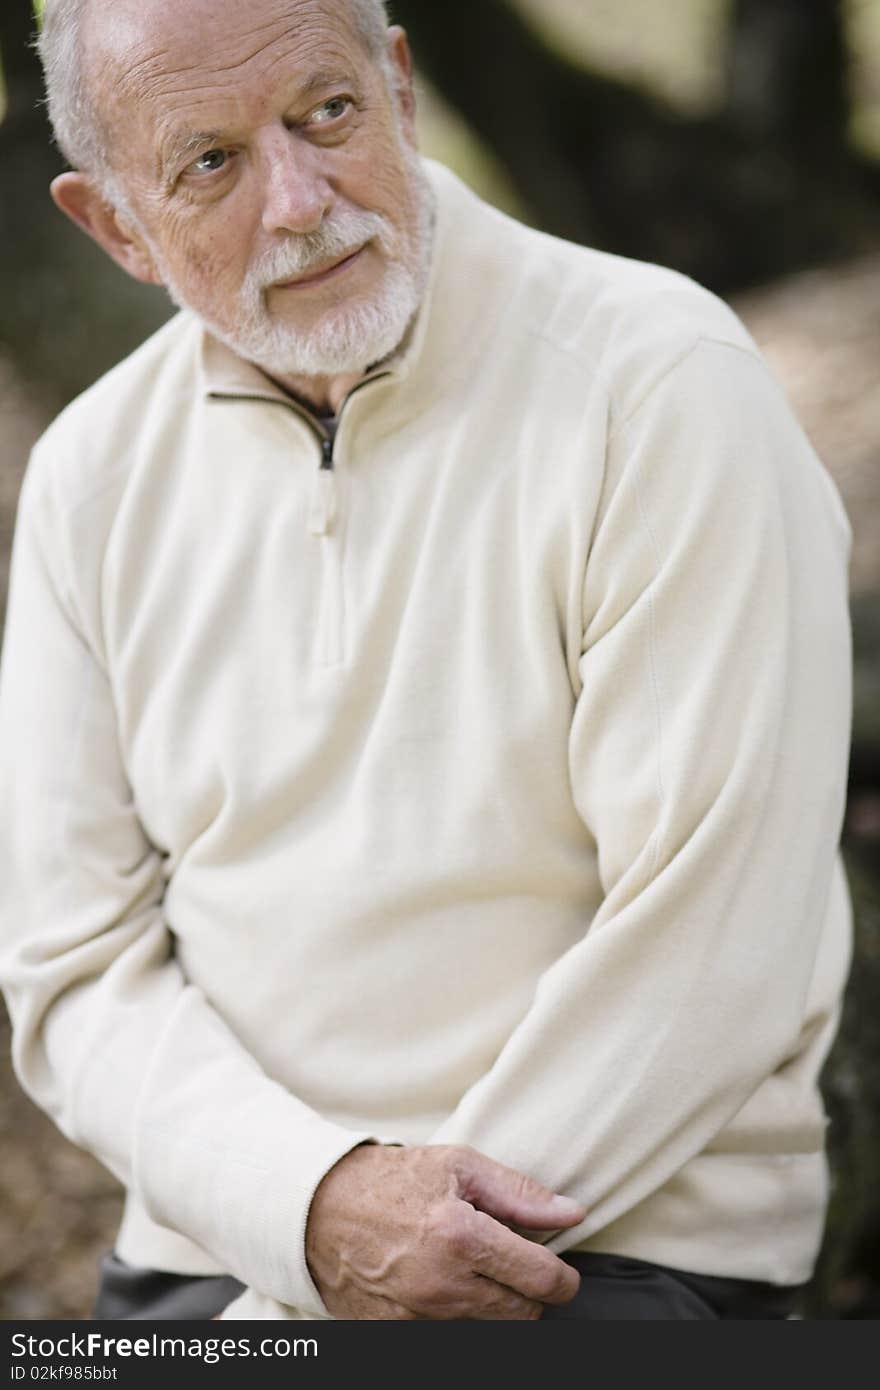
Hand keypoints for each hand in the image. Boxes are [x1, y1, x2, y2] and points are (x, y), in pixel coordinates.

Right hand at [305, 1143, 585, 1319]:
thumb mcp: (458, 1165)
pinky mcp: (400, 1333)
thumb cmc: (391, 1180)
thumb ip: (520, 1194)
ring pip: (490, 1328)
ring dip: (494, 1301)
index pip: (541, 1280)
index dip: (563, 1279)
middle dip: (529, 1291)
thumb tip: (571, 1214)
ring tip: (472, 1265)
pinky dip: (459, 1312)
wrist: (318, 1209)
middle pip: (522, 1315)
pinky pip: (451, 1333)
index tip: (562, 1272)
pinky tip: (445, 1281)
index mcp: (460, 1237)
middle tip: (513, 1262)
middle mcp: (442, 1285)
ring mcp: (418, 1316)